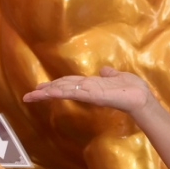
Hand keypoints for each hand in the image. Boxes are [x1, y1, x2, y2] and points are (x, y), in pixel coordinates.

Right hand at [25, 66, 156, 119]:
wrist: (141, 98)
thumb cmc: (132, 88)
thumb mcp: (118, 76)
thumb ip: (109, 74)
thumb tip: (103, 70)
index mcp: (91, 86)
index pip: (69, 84)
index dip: (54, 85)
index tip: (41, 87)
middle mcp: (87, 90)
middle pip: (62, 88)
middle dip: (45, 92)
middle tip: (28, 96)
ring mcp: (88, 94)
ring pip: (63, 91)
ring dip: (47, 93)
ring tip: (32, 96)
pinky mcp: (92, 96)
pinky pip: (73, 93)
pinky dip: (59, 92)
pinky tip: (48, 92)